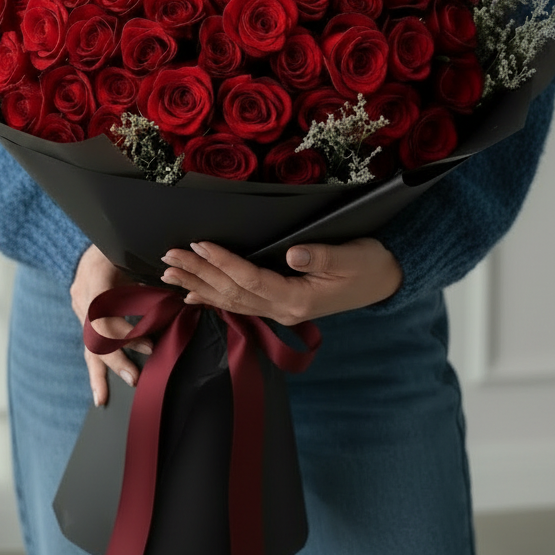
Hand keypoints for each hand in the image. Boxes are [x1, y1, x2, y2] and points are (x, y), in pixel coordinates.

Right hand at [70, 244, 152, 406]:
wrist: (101, 232)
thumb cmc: (124, 241)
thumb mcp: (135, 251)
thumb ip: (151, 274)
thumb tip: (179, 297)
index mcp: (96, 276)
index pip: (102, 315)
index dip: (122, 333)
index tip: (147, 343)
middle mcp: (82, 293)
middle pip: (93, 334)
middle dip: (113, 359)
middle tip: (134, 378)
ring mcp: (79, 303)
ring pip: (87, 343)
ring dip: (98, 372)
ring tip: (102, 399)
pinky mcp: (82, 310)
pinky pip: (90, 342)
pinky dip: (96, 366)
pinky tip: (100, 390)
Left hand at [159, 238, 402, 325]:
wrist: (385, 281)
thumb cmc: (369, 265)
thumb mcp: (352, 257)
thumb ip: (322, 257)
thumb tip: (292, 254)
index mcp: (298, 299)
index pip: (251, 279)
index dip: (223, 261)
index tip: (199, 243)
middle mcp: (283, 310)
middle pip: (231, 292)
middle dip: (198, 274)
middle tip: (169, 257)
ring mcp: (279, 311)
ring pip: (229, 300)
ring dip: (197, 286)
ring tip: (169, 274)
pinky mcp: (279, 305)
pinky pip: (239, 305)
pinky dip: (212, 300)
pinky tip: (191, 297)